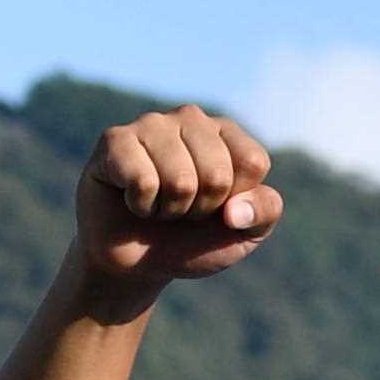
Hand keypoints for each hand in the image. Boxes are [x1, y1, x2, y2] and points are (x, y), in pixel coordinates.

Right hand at [63, 109, 279, 315]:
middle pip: (217, 174)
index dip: (237, 200)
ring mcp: (151, 124)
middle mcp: (190, 119)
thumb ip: (264, 212)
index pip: (252, 162)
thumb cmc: (195, 238)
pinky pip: (142, 181)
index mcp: (227, 134)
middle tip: (184, 209)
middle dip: (202, 208)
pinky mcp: (115, 139)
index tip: (219, 207)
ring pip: (180, 180)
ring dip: (170, 209)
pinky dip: (141, 206)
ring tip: (159, 204)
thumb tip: (235, 211)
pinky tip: (132, 199)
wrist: (139, 260)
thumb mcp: (244, 232)